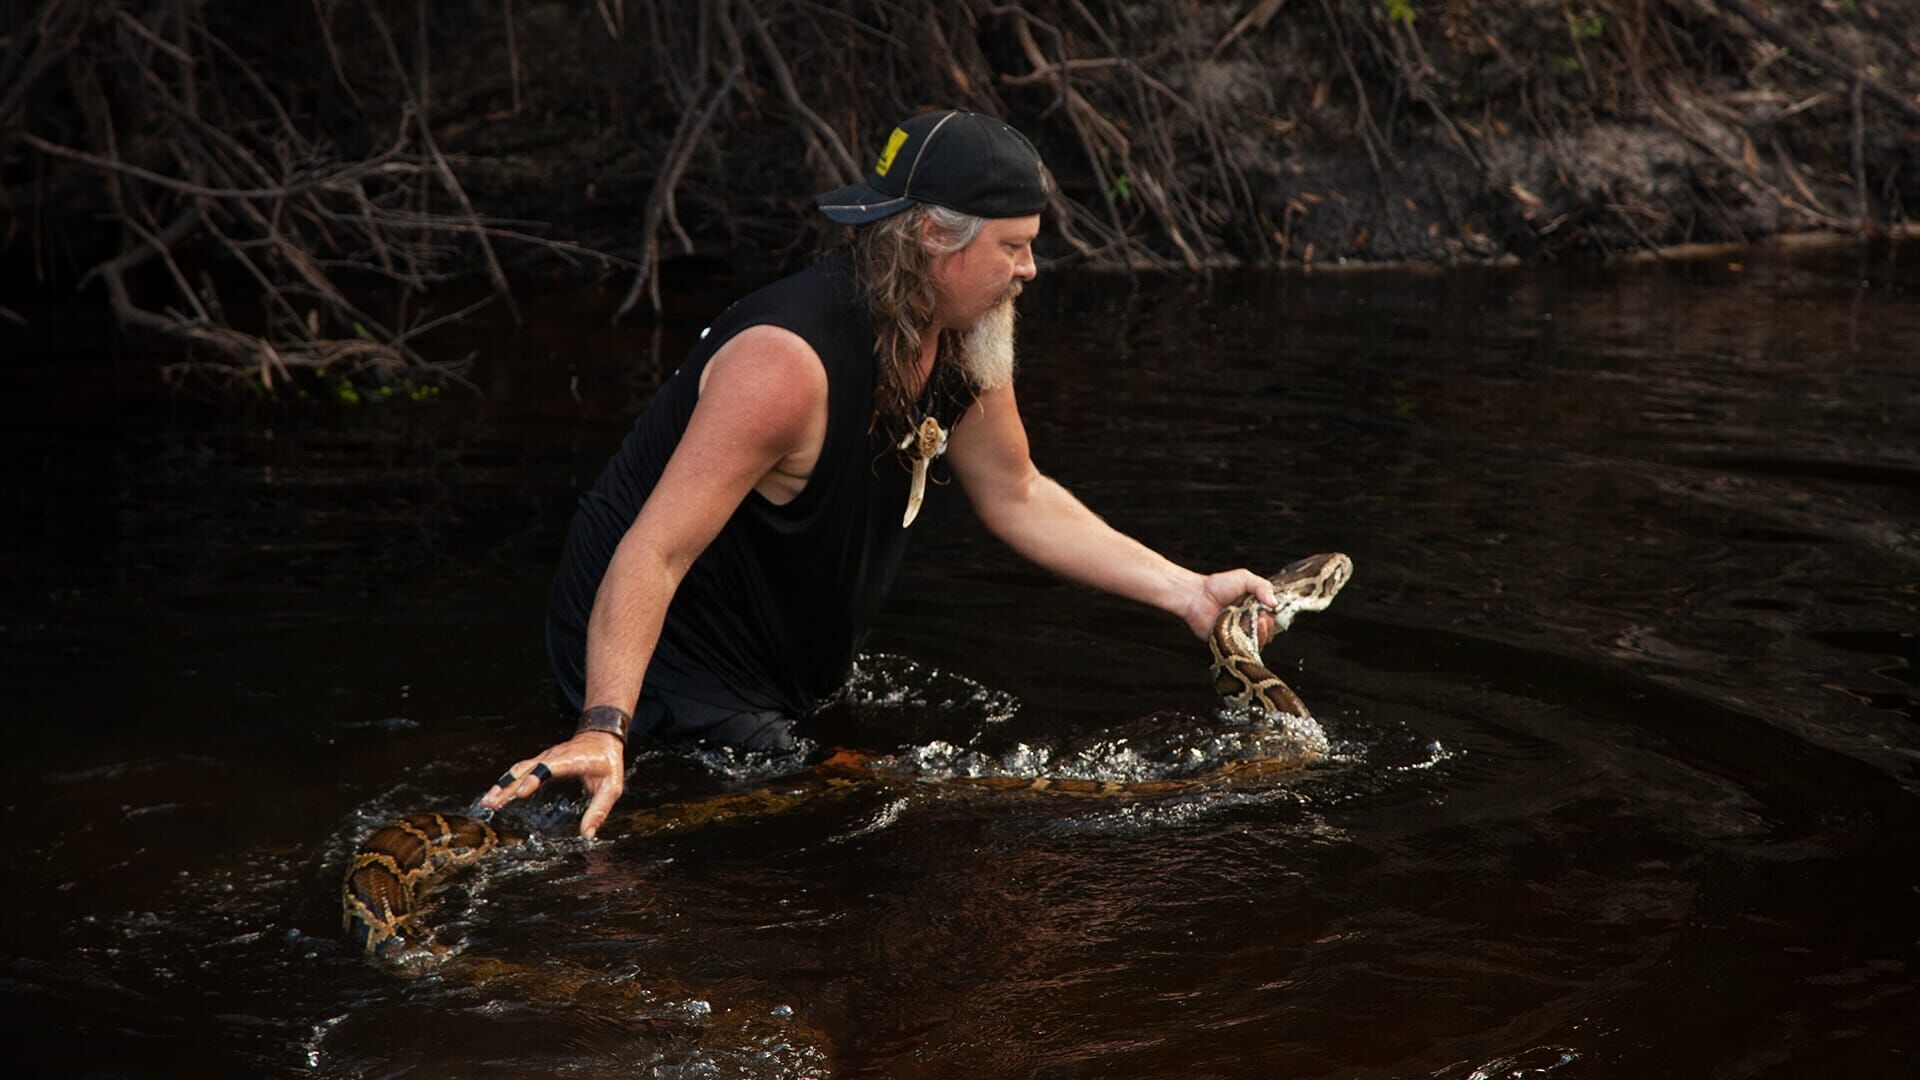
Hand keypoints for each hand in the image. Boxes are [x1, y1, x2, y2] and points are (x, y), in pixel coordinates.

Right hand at [477, 731, 625, 837]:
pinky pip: (520, 771)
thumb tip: (587, 835)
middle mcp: (555, 756)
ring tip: (487, 802)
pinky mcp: (540, 761)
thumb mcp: (612, 788)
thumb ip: (599, 810)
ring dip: (503, 785)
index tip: (520, 792)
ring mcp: (545, 757)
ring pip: (520, 769)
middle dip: (509, 787)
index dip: (535, 778)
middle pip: (528, 770)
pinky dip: (506, 782)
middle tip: (493, 803)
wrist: (601, 737)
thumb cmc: (608, 763)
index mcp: (573, 759)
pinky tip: (494, 795)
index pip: (550, 767)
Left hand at [1181, 567, 1278, 640]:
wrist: (1196, 596)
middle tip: (1262, 618)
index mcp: (1255, 609)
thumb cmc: (1218, 586)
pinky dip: (1246, 645)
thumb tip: (1275, 602)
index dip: (1274, 616)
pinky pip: (1242, 651)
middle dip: (1268, 627)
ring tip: (1256, 624)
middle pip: (1268, 632)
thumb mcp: (1244, 578)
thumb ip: (1262, 586)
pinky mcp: (1229, 645)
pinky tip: (1244, 635)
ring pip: (1258, 643)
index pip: (1273, 618)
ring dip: (1261, 635)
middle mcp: (1249, 624)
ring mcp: (1240, 636)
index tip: (1271, 610)